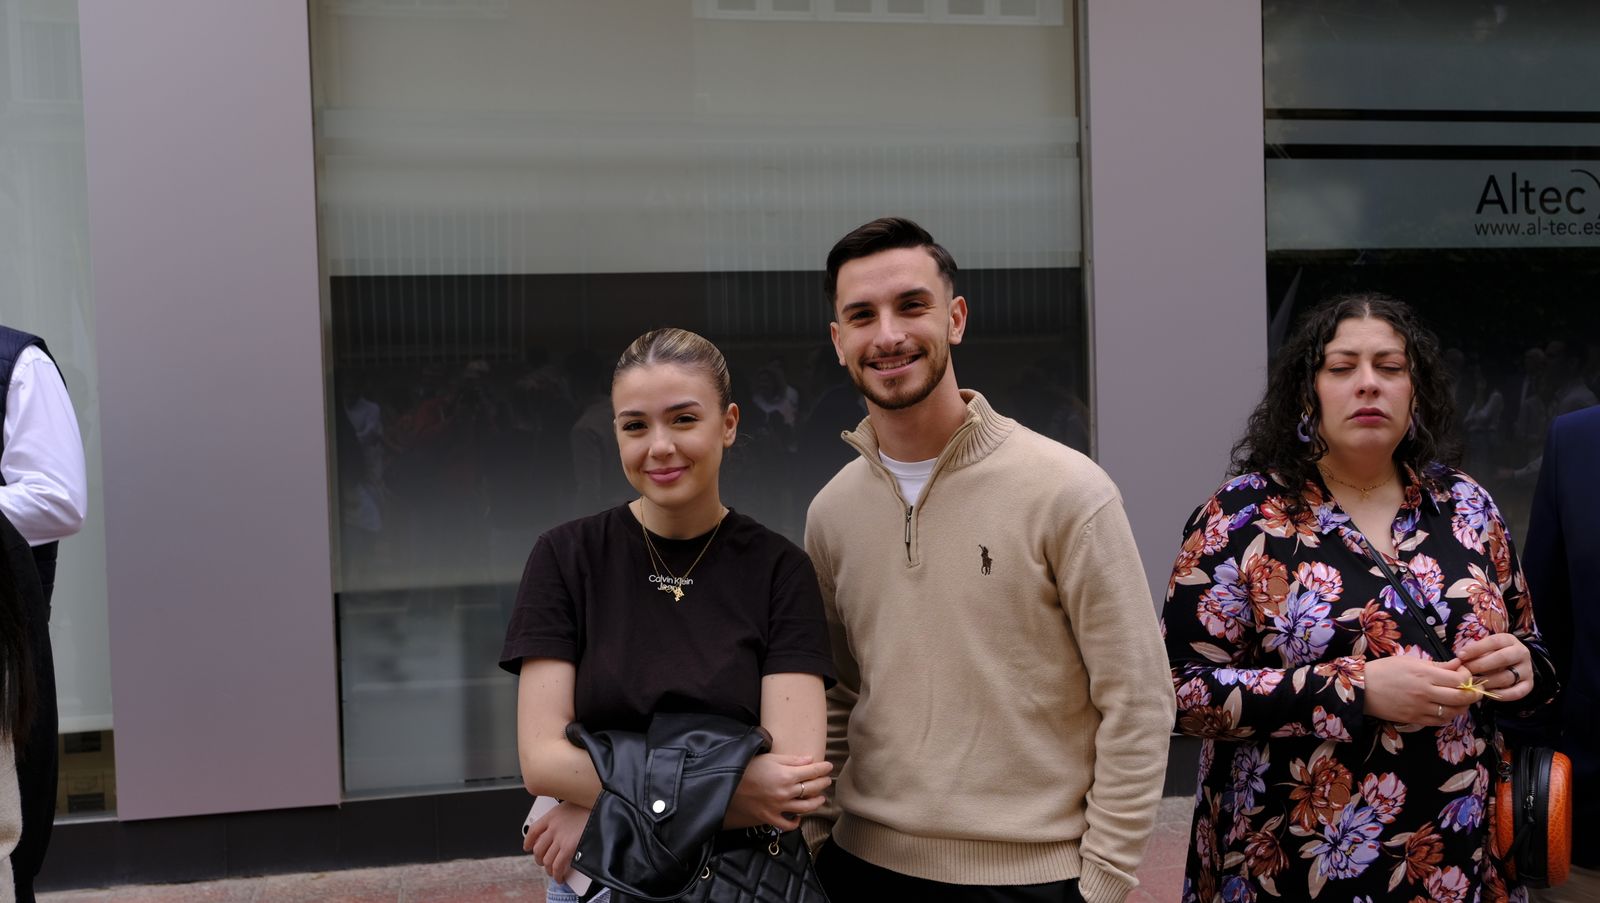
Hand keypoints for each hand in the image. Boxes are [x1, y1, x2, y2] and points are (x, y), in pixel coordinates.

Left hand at [524, 801, 589, 883]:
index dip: (528, 841)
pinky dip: (557, 874)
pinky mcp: (569, 847)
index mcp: (552, 815)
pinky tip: (559, 877)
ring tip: (553, 872)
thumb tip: (558, 832)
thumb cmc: (591, 806)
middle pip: (538, 848)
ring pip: (546, 860)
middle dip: (539, 859)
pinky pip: (557, 866)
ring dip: (548, 869)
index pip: (533, 830)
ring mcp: (560, 837)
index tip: (527, 847)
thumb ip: (561, 818)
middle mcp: (553, 826)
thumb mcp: (571, 806)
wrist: (603, 806)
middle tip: (543, 862)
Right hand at [724, 754, 832, 830]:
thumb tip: (810, 760)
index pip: (812, 772)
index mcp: (786, 775)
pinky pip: (787, 825)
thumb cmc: (747, 767)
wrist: (726, 784)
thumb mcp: (770, 758)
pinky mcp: (769, 818)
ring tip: (820, 798)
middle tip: (827, 780)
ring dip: (816, 803)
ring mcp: (778, 807)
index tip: (828, 766)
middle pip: (811, 789)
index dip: (823, 768)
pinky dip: (796, 822)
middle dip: (822, 783)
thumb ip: (791, 760)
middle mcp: (785, 793)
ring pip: (805, 808)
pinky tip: (799, 817)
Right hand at [1363, 656, 1479, 725]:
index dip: (1468, 676)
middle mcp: (1426, 693)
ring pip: (1454, 712)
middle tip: (1474, 690)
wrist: (1362, 689)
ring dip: (1462, 706)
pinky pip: (1440, 721)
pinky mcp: (1415, 719)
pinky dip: (1448, 716)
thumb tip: (1458, 665)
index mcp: (1425, 674)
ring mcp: (1421, 708)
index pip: (1460, 679)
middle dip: (1474, 694)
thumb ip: (1437, 665)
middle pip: (1462, 698)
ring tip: (1459, 700)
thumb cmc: (1385, 670)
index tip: (1464, 672)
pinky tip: (1445, 709)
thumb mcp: (1410, 661)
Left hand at [1456, 633, 1534, 702]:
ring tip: (1472, 684)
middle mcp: (1521, 653)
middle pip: (1502, 658)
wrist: (1513, 664)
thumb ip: (1475, 652)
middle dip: (1480, 665)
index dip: (1475, 649)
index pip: (1493, 642)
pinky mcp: (1529, 685)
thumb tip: (1459, 659)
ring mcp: (1527, 670)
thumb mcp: (1485, 648)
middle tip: (1465, 672)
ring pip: (1507, 677)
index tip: (1460, 656)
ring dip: (1487, 682)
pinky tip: (1486, 693)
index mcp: (1509, 640)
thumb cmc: (1492, 655)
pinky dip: (1500, 695)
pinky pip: (1515, 693)